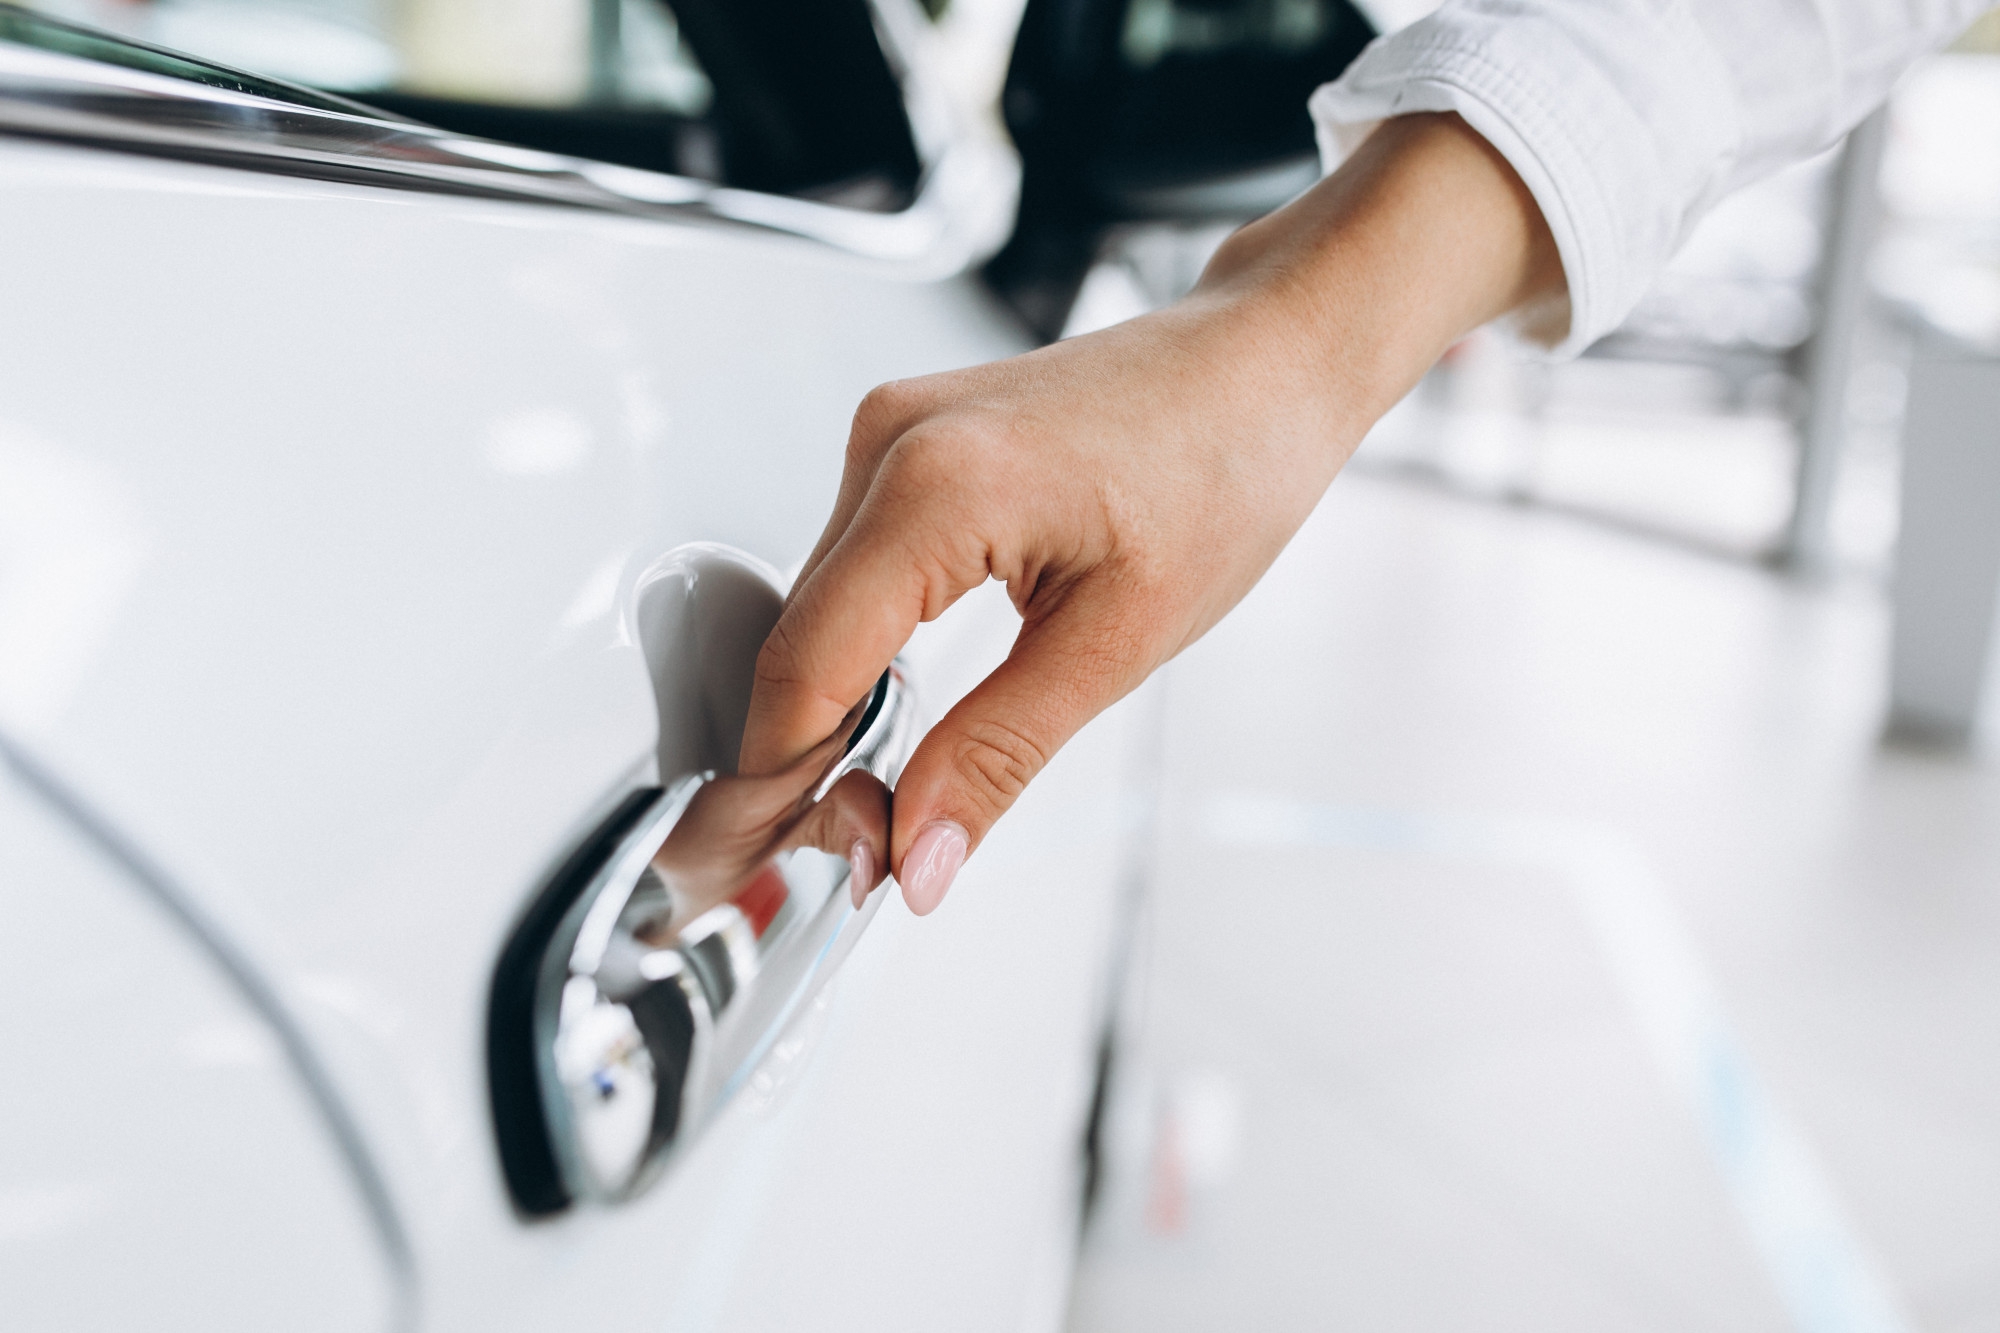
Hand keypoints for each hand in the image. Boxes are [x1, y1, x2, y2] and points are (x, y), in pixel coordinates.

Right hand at [739, 113, 1560, 913]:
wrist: (1266, 362)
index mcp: (938, 486)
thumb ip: (996, 755)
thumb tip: (917, 856)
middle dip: (805, 762)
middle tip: (863, 853)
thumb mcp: (1119, 643)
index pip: (806, 668)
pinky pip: (848, 567)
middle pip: (795, 642)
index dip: (783, 785)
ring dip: (829, 709)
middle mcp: (890, 442)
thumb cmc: (1227, 465)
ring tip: (878, 800)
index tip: (805, 861)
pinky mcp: (906, 440)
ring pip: (813, 609)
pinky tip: (890, 712)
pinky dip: (857, 649)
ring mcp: (891, 431)